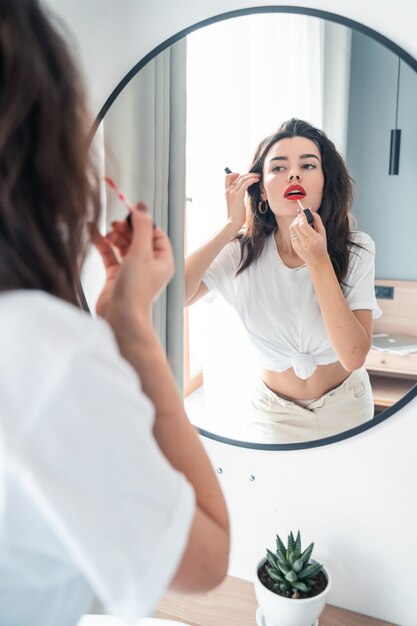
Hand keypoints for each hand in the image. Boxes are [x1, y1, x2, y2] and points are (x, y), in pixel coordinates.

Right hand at [89, 202, 173, 328]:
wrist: (120, 318)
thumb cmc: (136, 288)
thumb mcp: (141, 252)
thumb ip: (141, 227)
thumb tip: (141, 206)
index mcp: (163, 260)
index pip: (156, 233)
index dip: (144, 222)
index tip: (129, 212)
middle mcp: (150, 266)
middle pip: (139, 238)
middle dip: (127, 228)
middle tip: (116, 224)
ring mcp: (132, 271)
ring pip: (124, 246)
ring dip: (115, 236)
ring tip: (107, 231)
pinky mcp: (116, 277)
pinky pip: (110, 255)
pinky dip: (103, 244)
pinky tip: (93, 232)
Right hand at [225, 171, 260, 229]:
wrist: (233, 222)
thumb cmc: (236, 214)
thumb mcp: (235, 202)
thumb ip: (238, 194)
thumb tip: (245, 188)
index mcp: (226, 191)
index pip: (227, 177)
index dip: (235, 174)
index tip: (245, 177)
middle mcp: (228, 190)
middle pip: (238, 176)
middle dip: (248, 174)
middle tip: (256, 175)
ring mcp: (232, 193)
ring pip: (242, 178)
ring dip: (252, 176)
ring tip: (258, 177)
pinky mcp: (238, 196)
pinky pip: (245, 184)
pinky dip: (252, 180)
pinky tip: (257, 180)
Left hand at [289, 210, 328, 266]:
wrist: (317, 260)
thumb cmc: (321, 244)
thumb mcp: (322, 232)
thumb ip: (317, 220)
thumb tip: (310, 210)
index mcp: (313, 240)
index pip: (303, 225)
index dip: (302, 217)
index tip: (304, 212)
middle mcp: (304, 243)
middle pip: (295, 226)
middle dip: (298, 218)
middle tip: (303, 215)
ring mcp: (297, 245)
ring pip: (292, 228)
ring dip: (296, 221)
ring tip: (302, 220)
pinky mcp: (293, 245)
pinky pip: (292, 232)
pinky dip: (295, 227)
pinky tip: (301, 227)